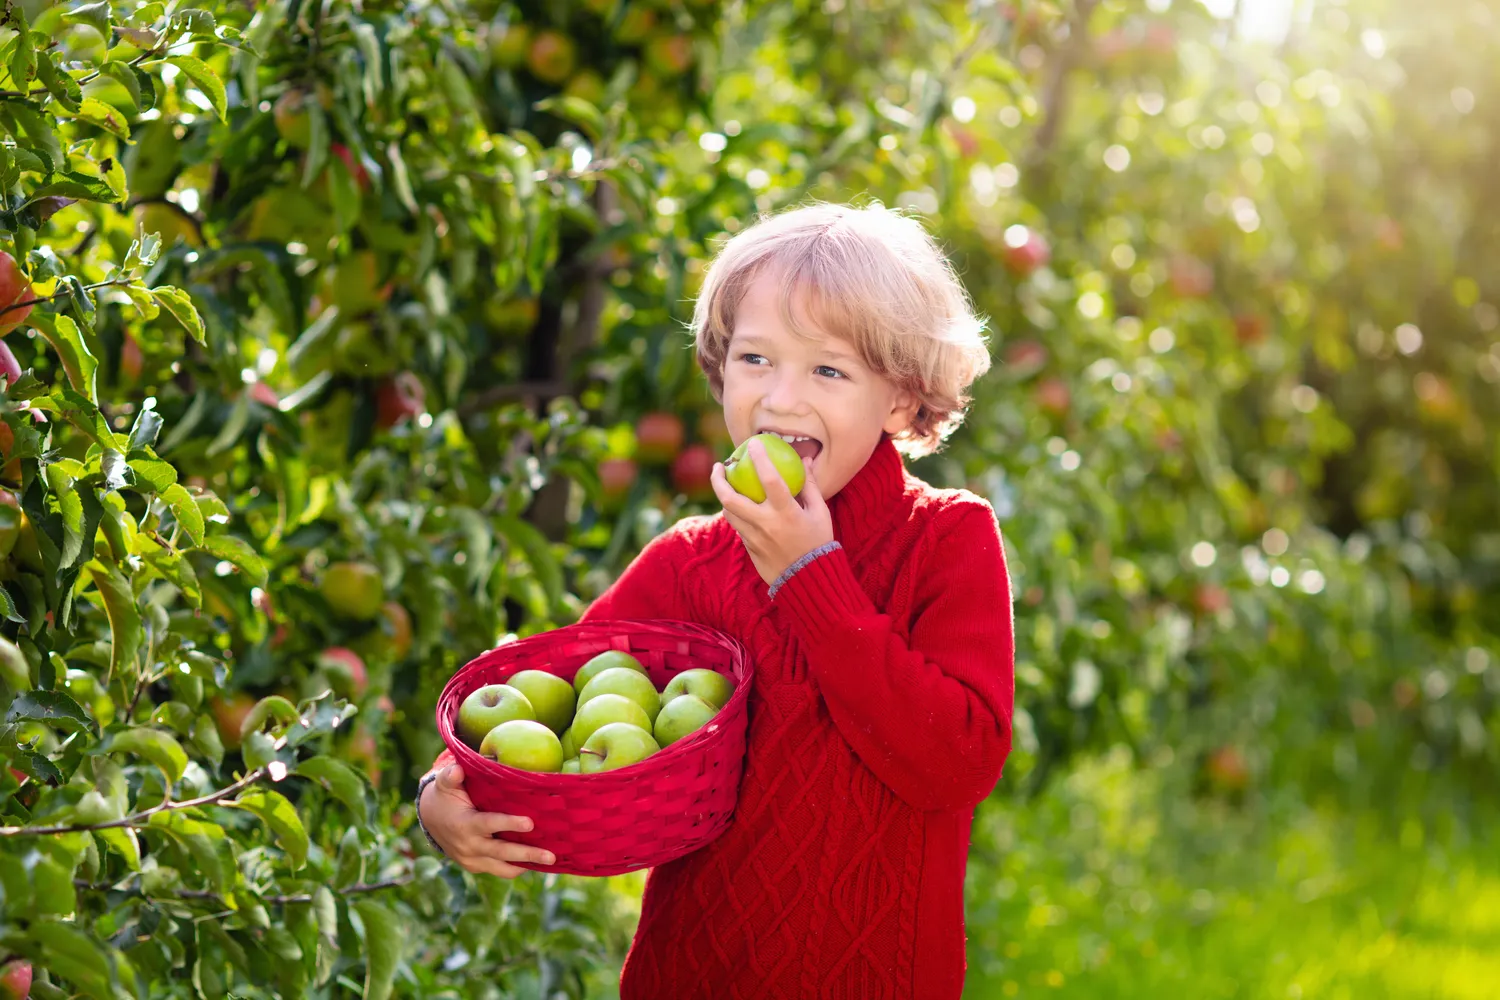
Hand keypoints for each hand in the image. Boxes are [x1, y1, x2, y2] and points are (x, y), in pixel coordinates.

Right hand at [418, 764, 554, 876]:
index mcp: (464, 824)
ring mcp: (471, 859)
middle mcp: (468, 846)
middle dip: (527, 854)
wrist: (430, 819)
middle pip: (501, 852)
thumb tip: (458, 769)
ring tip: (549, 861)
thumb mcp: (445, 783)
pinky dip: (516, 868)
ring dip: (526, 865)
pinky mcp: (475, 866)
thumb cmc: (445, 796)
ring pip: (502, 868)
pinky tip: (535, 862)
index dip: (509, 824)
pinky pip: (498, 870)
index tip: (530, 823)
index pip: (489, 824)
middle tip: (551, 856)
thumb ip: (451, 776)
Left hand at [711, 437, 833, 586]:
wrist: (809, 580)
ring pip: (729, 513)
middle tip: (718, 466)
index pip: (770, 479)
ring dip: (723, 496)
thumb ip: (809, 485)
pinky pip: (738, 527)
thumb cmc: (818, 542)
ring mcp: (754, 539)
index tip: (752, 444)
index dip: (760, 458)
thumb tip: (806, 459)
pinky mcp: (749, 549)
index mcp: (786, 513)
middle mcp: (766, 524)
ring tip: (724, 483)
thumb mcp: (820, 513)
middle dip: (719, 480)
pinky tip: (738, 505)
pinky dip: (735, 513)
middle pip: (731, 499)